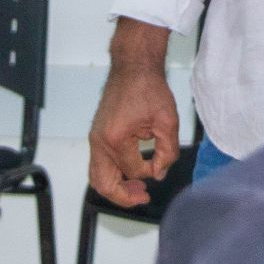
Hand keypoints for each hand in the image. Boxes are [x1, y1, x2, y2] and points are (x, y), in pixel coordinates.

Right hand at [87, 28, 178, 208]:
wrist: (133, 67)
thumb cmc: (148, 87)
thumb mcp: (168, 121)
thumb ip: (167, 152)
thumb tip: (159, 173)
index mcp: (116, 138)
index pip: (133, 171)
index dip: (151, 172)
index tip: (161, 163)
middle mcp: (100, 141)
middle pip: (104, 183)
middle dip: (124, 196)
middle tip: (143, 197)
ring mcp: (95, 138)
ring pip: (97, 176)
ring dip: (116, 187)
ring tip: (136, 190)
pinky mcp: (97, 135)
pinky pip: (99, 164)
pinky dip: (112, 174)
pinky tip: (130, 173)